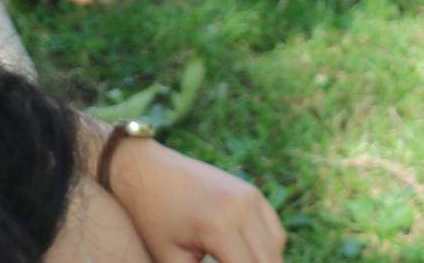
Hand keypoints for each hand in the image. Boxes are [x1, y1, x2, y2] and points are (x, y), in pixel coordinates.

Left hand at [108, 138, 286, 262]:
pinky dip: (267, 246)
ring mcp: (251, 196)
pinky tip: (248, 255)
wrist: (147, 170)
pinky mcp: (251, 191)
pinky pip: (272, 227)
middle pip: (270, 260)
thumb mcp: (169, 258)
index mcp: (220, 228)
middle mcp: (243, 209)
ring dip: (265, 260)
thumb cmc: (152, 218)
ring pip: (276, 245)